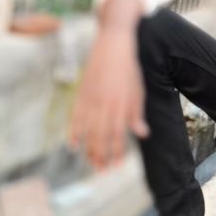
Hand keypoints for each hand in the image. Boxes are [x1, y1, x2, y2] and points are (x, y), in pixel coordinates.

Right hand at [69, 29, 148, 168]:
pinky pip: (75, 118)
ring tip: (91, 163)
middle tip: (102, 171)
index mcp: (121, 104)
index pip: (117, 134)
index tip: (117, 166)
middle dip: (102, 156)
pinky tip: (73, 146)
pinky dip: (73, 132)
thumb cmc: (129, 69)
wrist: (113, 45)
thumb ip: (136, 113)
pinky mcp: (81, 94)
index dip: (116, 152)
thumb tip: (141, 134)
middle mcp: (104, 104)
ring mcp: (91, 99)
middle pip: (100, 136)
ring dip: (89, 149)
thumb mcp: (138, 90)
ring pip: (87, 131)